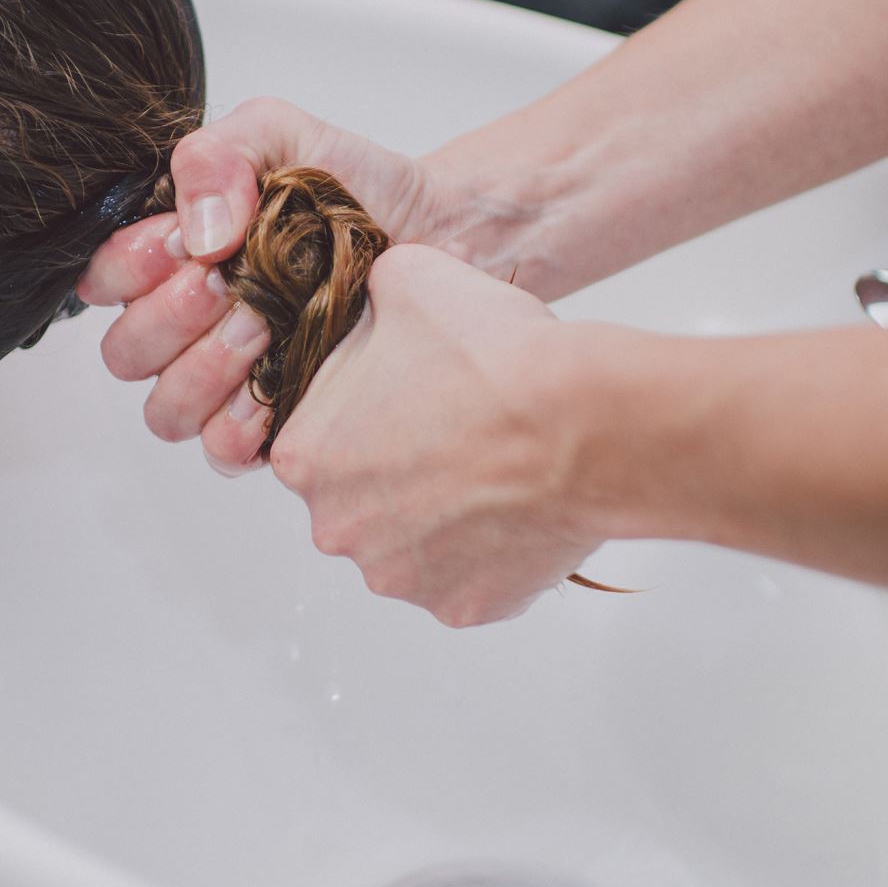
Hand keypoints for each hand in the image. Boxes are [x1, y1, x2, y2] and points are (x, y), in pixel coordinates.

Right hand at [78, 98, 455, 470]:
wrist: (438, 230)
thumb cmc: (354, 186)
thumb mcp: (279, 136)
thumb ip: (216, 157)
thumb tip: (197, 234)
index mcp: (171, 258)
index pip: (103, 282)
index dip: (133, 269)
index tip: (191, 244)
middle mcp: (188, 326)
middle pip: (126, 353)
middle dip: (171, 320)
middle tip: (231, 287)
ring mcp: (228, 380)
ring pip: (165, 411)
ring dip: (204, 371)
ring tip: (262, 330)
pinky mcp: (273, 422)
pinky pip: (220, 452)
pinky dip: (238, 428)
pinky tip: (275, 390)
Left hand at [269, 246, 602, 627]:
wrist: (582, 424)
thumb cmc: (492, 356)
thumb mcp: (407, 279)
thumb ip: (368, 297)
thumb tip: (373, 300)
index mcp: (305, 456)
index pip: (320, 432)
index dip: (369, 405)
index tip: (415, 391)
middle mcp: (337, 529)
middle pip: (360, 495)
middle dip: (400, 466)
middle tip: (458, 428)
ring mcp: (400, 578)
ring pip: (410, 540)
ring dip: (442, 511)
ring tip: (494, 466)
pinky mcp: (462, 607)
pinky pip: (466, 576)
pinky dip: (489, 549)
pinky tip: (517, 506)